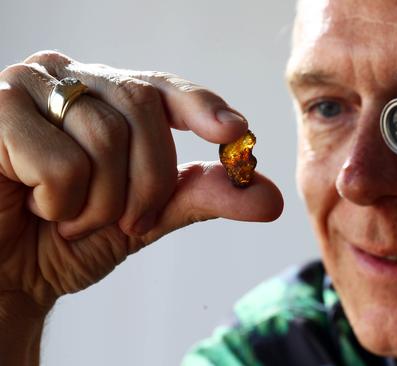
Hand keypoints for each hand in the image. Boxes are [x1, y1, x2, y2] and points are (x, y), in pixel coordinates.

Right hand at [0, 51, 282, 315]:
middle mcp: (71, 80)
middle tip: (125, 223)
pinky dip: (58, 201)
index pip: (165, 89)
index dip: (202, 107)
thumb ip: (203, 196)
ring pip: (103, 136)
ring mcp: (29, 87)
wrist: (9, 275)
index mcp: (107, 96)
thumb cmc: (70, 237)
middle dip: (146, 181)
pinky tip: (36, 207)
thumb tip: (270, 198)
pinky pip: (59, 160)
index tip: (236, 131)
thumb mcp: (147, 216)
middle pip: (141, 110)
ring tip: (72, 219)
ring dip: (100, 201)